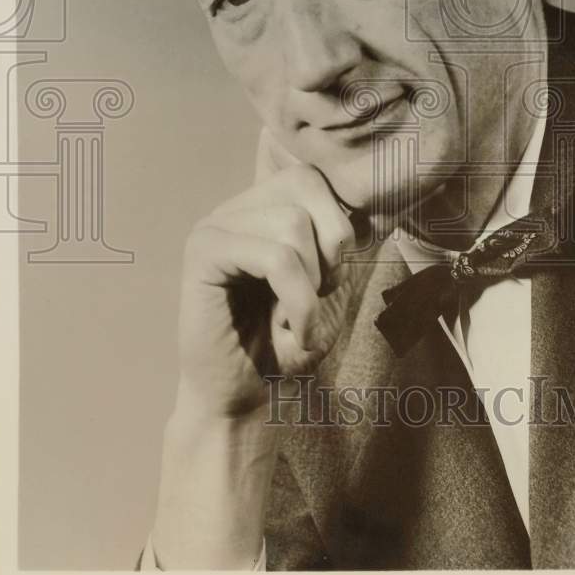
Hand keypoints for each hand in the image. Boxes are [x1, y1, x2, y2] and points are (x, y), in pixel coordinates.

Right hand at [175, 128, 356, 418]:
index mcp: (262, 206)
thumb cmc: (286, 341)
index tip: (329, 280)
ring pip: (293, 223)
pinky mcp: (202, 252)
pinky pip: (274, 259)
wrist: (244, 397)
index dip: (338, 226)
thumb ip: (341, 237)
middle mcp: (235, 207)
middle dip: (330, 247)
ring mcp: (215, 225)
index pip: (314, 177)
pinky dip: (298, 302)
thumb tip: (372, 201)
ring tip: (296, 319)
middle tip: (317, 295)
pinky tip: (288, 333)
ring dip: (312, 285)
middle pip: (306, 186)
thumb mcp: (329, 282)